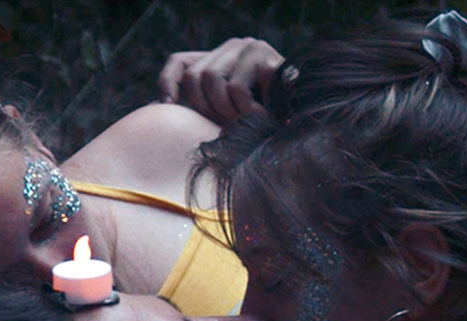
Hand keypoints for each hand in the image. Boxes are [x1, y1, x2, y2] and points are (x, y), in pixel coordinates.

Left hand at [158, 37, 282, 123]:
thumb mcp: (225, 117)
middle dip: (207, 108)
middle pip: (195, 75)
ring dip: (227, 112)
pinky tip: (262, 120)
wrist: (306, 125)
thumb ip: (202, 108)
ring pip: (212, 80)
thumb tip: (159, 109)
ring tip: (247, 124)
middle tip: (228, 127)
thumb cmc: (264, 128)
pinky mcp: (266, 57)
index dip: (167, 82)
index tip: (166, 105)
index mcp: (221, 60)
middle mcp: (234, 47)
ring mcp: (251, 48)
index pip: (181, 62)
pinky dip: (245, 112)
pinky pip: (236, 88)